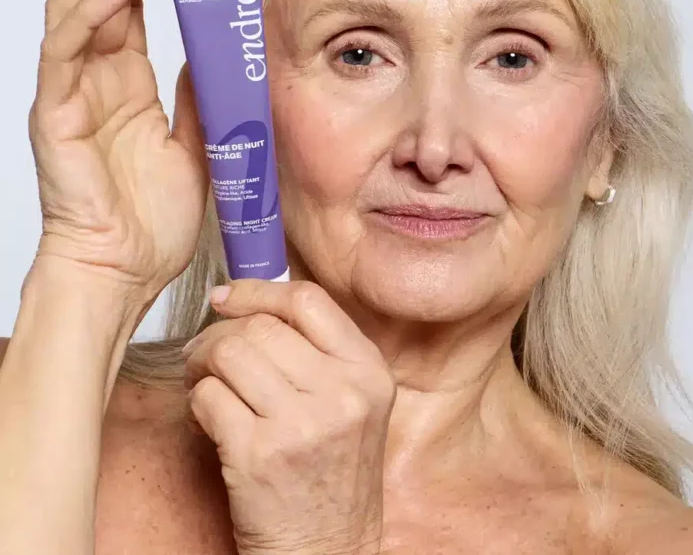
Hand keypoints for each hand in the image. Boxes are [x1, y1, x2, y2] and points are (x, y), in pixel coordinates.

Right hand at [28, 0, 207, 303]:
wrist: (127, 272)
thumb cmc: (154, 223)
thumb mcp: (196, 150)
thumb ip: (199, 103)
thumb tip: (214, 61)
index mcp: (129, 92)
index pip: (134, 16)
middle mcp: (97, 86)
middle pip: (106, 2)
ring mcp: (72, 97)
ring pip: (77, 13)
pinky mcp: (55, 115)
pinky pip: (62, 52)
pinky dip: (87, 14)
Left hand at [182, 280, 395, 554]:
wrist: (328, 551)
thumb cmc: (334, 475)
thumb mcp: (353, 403)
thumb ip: (320, 352)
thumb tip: (253, 303)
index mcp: (369, 372)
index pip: (308, 300)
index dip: (260, 291)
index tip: (230, 296)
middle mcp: (342, 393)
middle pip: (261, 326)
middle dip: (221, 332)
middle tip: (206, 351)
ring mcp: (301, 424)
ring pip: (229, 353)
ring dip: (202, 363)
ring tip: (204, 380)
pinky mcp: (257, 456)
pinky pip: (207, 396)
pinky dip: (197, 401)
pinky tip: (210, 417)